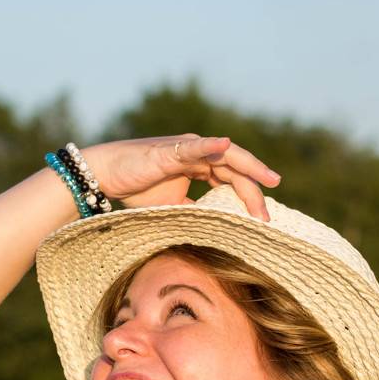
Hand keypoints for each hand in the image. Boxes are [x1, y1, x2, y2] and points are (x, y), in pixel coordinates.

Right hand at [82, 135, 280, 220]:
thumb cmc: (138, 189)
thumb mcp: (173, 207)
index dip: (250, 195)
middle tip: (270, 210)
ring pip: (226, 156)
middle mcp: (199, 153)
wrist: (108, 175)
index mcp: (200, 166)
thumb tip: (213, 233)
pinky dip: (211, 146)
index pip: (233, 178)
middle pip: (236, 168)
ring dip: (249, 167)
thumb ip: (195, 213)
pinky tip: (226, 146)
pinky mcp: (171, 151)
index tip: (264, 217)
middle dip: (256, 188)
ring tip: (268, 179)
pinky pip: (195, 147)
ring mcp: (187, 149)